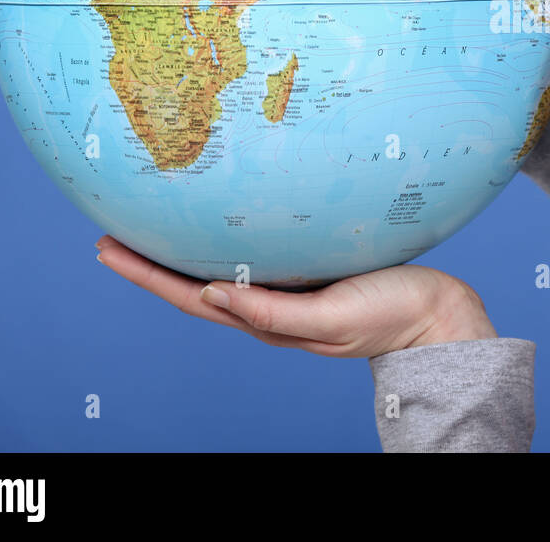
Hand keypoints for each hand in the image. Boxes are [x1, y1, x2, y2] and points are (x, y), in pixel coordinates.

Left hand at [93, 235, 496, 357]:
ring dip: (183, 253)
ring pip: (222, 271)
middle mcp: (270, 307)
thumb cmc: (391, 317)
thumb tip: (212, 296)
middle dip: (151, 262)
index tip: (108, 249)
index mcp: (268, 321)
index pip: (191, 296)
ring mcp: (290, 292)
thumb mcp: (330, 320)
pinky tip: (225, 229)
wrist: (440, 317)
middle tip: (111, 235)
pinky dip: (227, 246)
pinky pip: (256, 259)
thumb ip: (272, 314)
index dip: (147, 275)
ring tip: (154, 229)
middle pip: (195, 284)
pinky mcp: (312, 274)